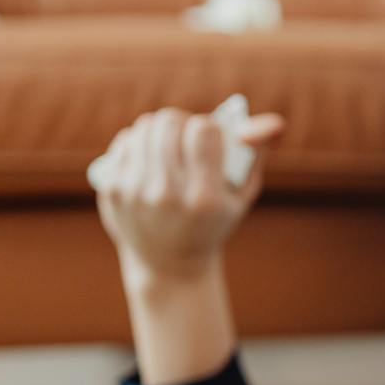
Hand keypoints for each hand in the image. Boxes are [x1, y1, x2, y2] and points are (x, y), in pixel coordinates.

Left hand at [94, 107, 285, 283]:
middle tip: (188, 137)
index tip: (211, 139)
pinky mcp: (111, 189)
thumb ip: (257, 152)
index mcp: (205, 198)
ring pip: (145, 127)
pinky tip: (150, 159)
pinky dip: (140, 143)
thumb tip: (273, 121)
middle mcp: (166, 195)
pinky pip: (125, 141)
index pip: (203, 130)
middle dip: (183, 123)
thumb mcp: (242, 192)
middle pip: (169, 122)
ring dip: (161, 130)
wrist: (168, 263)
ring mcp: (134, 192)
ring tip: (170, 147)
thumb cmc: (213, 220)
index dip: (209, 127)